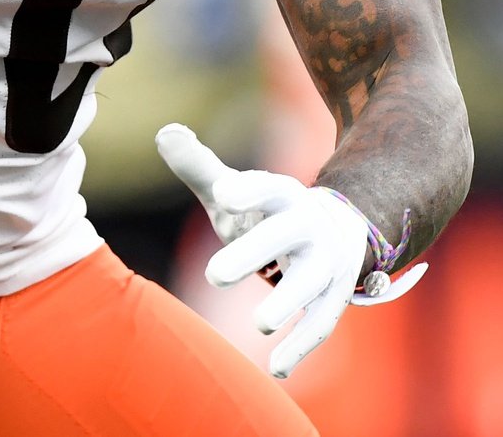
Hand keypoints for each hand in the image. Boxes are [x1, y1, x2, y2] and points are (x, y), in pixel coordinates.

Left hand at [156, 124, 424, 378]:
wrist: (337, 233)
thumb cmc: (268, 214)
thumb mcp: (237, 192)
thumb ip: (200, 168)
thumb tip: (165, 133)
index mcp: (284, 196)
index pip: (269, 187)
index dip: (249, 190)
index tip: (222, 192)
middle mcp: (309, 227)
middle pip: (285, 236)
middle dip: (254, 252)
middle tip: (212, 275)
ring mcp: (325, 265)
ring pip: (311, 283)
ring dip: (288, 302)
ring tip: (258, 323)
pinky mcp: (333, 299)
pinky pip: (320, 324)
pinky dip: (300, 347)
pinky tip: (276, 369)